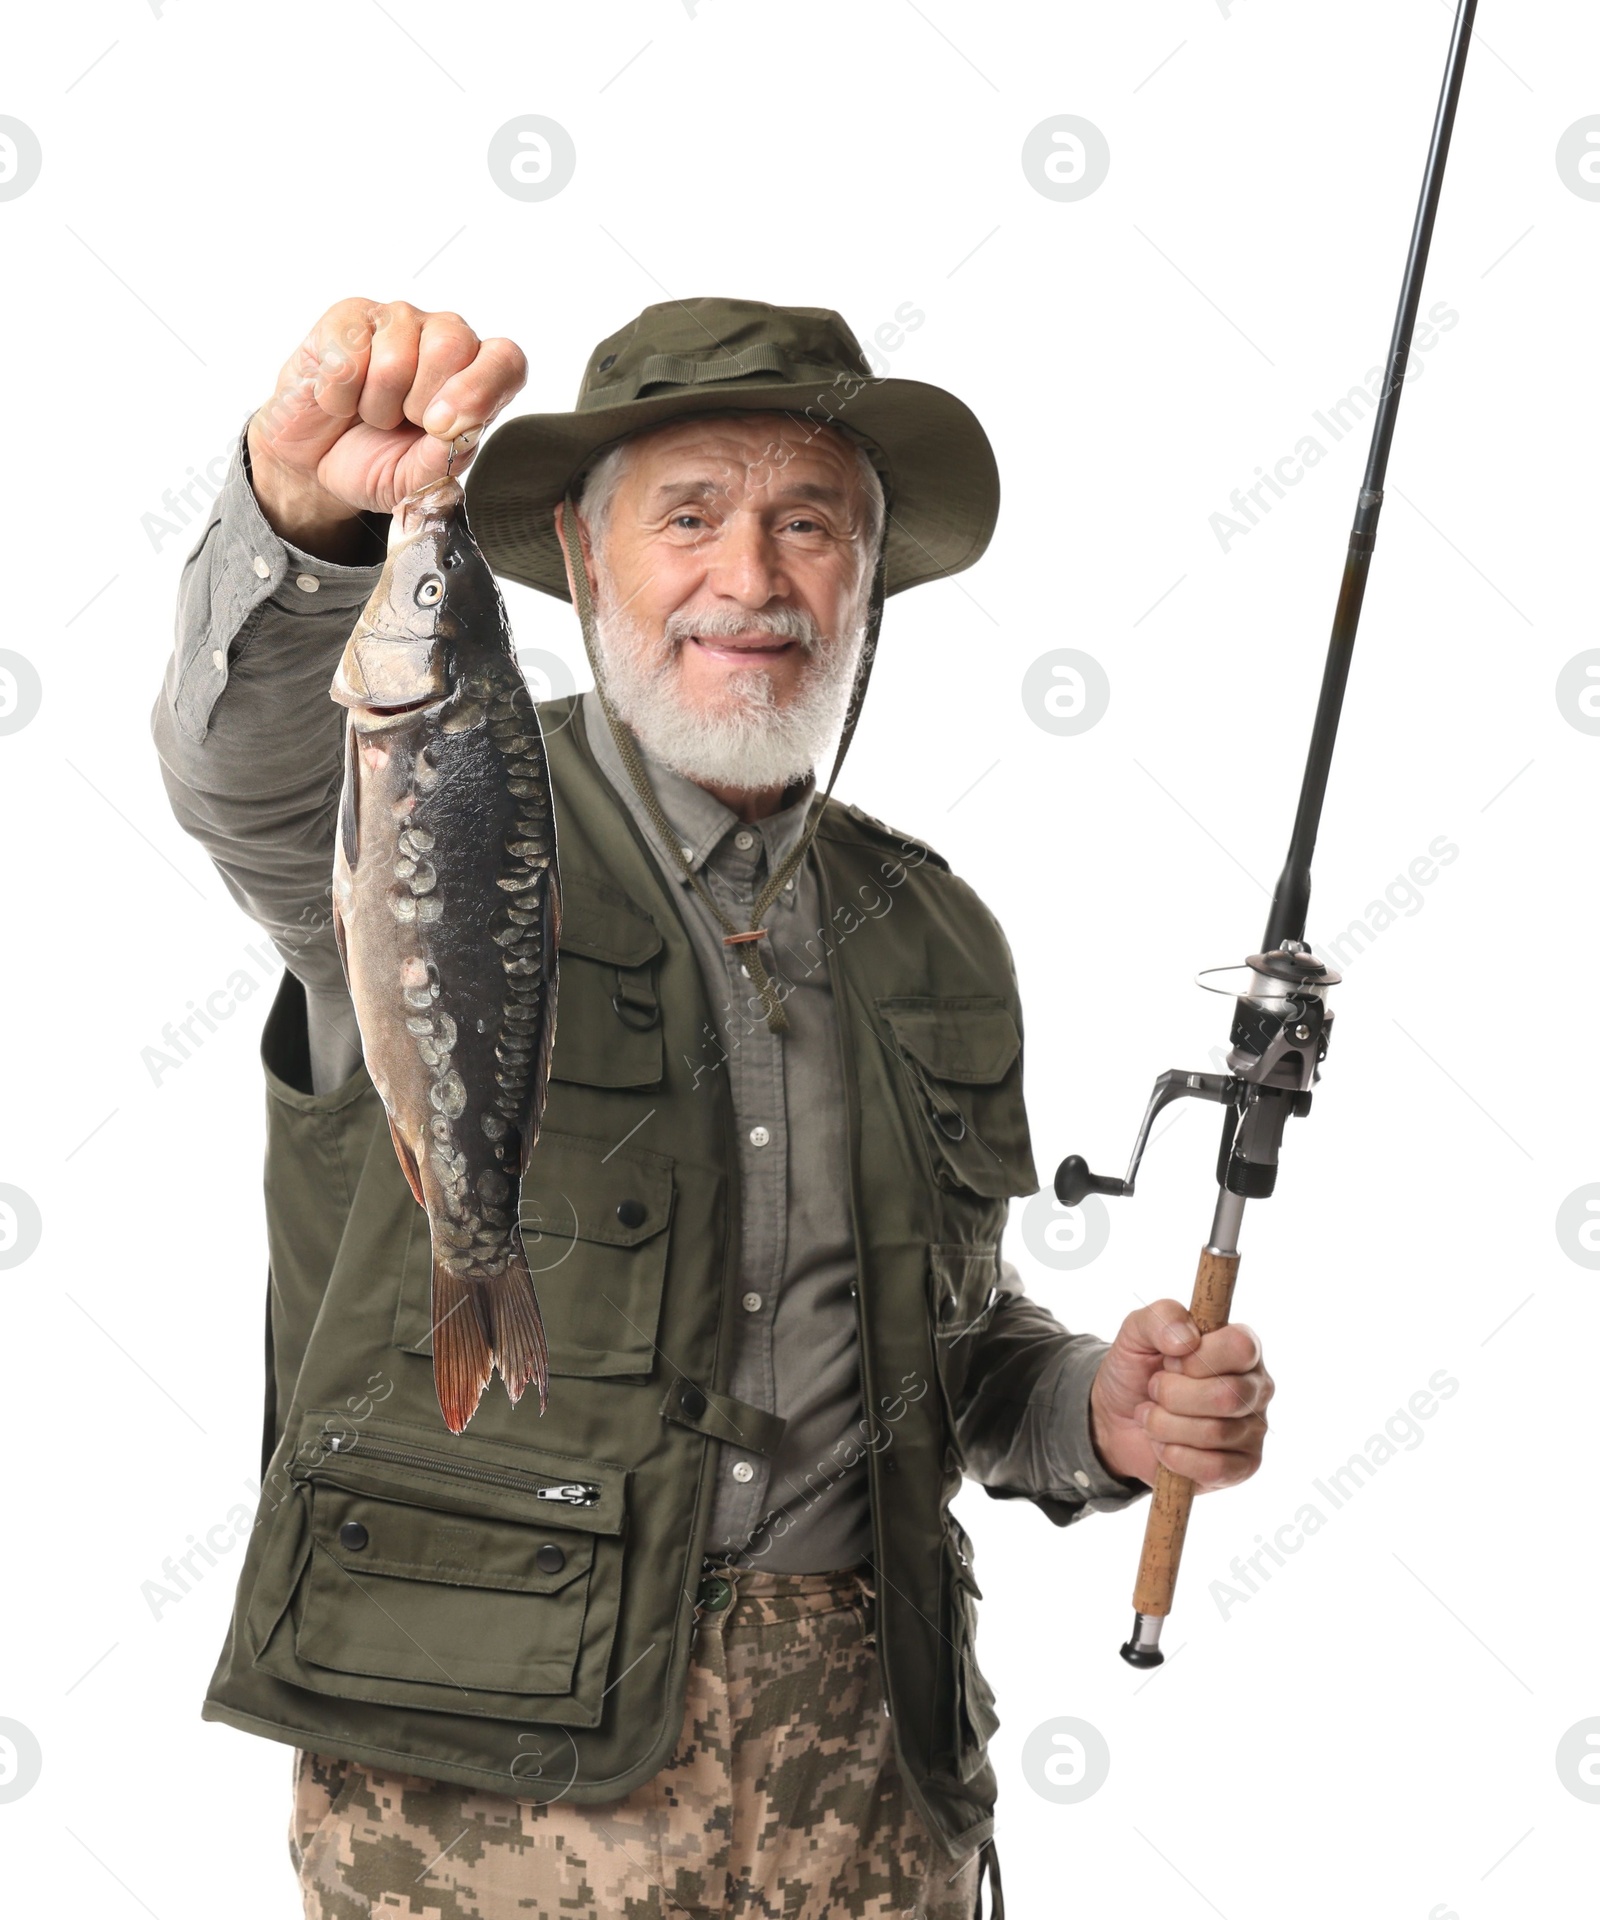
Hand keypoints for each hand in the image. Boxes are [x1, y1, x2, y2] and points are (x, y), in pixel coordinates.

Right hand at [247, 297, 527, 559]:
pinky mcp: (349, 316)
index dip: (478, 391)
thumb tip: (455, 432)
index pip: (506, 360)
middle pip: (451, 347)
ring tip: (371, 413)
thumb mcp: (417, 482)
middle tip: (403, 422)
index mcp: (477, 377)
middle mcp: (445, 339)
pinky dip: (339, 398)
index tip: (442, 429)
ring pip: (395, 359)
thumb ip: (443, 462)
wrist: (317, 461)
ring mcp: (397, 321)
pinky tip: (341, 400)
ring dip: (377, 406)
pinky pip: (347, 359)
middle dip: (419, 404)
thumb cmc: (377, 461)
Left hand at [1088, 1302, 1272, 1490]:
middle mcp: (1256, 1387)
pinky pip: (1214, 1468)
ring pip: (1215, 1433)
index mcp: (1242, 1347)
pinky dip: (1175, 1456)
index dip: (1197, 1357)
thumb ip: (1162, 1317)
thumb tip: (1186, 1338)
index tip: (1170, 1358)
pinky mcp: (1242, 1467)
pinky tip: (1163, 1446)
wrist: (1117, 1418)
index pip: (1240, 1347)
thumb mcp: (1137, 1332)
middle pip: (1228, 1395)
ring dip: (1166, 1425)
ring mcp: (1253, 1429)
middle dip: (1174, 1394)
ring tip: (1152, 1416)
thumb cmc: (1138, 1369)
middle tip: (1155, 1389)